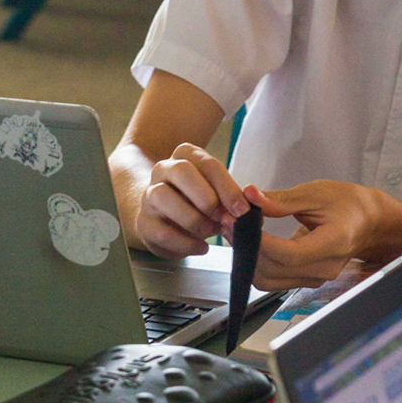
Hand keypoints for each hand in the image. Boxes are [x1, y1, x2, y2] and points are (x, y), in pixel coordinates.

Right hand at [136, 143, 247, 258]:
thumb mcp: (223, 195)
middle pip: (181, 171)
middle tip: (223, 218)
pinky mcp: (144, 222)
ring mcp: (150, 194)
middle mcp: (164, 169)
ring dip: (193, 218)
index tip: (242, 208)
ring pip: (163, 197)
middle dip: (206, 197)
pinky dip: (184, 242)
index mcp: (187, 155)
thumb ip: (241, 200)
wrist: (168, 218)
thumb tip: (258, 207)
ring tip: (210, 231)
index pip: (208, 163)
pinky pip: (160, 231)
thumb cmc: (200, 202)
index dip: (227, 187)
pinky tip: (201, 247)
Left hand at [244, 181, 380, 289]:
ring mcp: (315, 278)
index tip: (240, 222)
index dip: (260, 242)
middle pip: (273, 271)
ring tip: (239, 231)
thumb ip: (282, 200)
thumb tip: (250, 196)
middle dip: (247, 249)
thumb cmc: (348, 204)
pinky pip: (274, 278)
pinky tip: (252, 242)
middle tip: (231, 222)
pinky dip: (258, 263)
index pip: (289, 255)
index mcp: (333, 244)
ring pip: (268, 280)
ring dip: (248, 258)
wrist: (368, 222)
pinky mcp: (306, 280)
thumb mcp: (317, 193)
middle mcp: (324, 269)